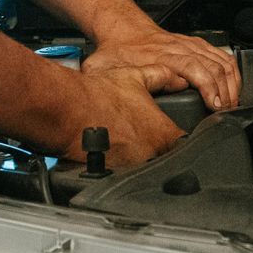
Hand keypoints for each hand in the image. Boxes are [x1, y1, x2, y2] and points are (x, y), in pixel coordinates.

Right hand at [68, 66, 185, 166]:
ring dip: (139, 158)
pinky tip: (110, 151)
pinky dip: (120, 165)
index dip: (180, 140)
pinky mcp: (113, 176)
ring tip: (123, 143)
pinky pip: (123, 175)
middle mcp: (151, 153)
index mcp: (161, 133)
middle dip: (158, 151)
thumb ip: (161, 77)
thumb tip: (177, 79)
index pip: (185, 144)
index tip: (169, 134)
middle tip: (140, 136)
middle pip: (166, 159)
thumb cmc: (97, 94)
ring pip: (145, 168)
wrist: (67, 108)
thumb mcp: (134, 77)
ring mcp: (133, 167)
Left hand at [84, 25, 240, 110]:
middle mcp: (179, 48)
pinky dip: (232, 70)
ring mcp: (189, 45)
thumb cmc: (115, 49)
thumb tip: (98, 102)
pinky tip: (235, 85)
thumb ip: (102, 83)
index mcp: (161, 56)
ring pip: (220, 60)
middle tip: (228, 111)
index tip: (214, 105)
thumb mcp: (102, 67)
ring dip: (231, 82)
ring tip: (234, 103)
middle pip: (212, 67)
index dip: (207, 87)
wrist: (121, 26)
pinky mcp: (195, 44)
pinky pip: (221, 55)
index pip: (192, 69)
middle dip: (225, 90)